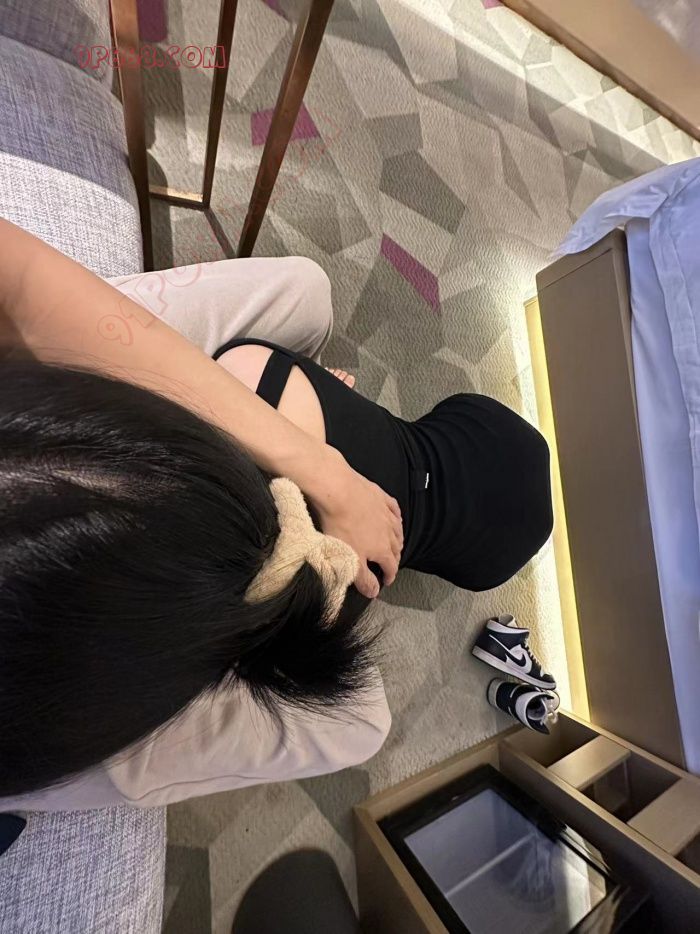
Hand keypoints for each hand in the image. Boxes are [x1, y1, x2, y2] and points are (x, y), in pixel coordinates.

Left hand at [302, 447, 402, 597]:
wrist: (338, 490)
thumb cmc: (341, 526)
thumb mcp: (350, 558)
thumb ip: (363, 578)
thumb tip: (374, 593)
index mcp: (381, 548)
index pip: (391, 566)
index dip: (390, 576)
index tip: (386, 581)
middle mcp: (389, 531)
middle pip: (396, 548)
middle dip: (394, 559)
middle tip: (389, 565)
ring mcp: (385, 512)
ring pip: (398, 530)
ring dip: (398, 540)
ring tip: (395, 545)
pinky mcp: (380, 496)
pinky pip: (394, 509)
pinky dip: (396, 516)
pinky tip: (396, 518)